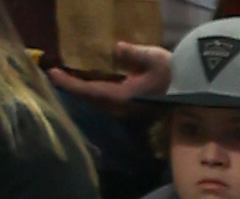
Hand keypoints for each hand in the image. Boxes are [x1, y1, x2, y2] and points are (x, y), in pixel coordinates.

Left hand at [48, 39, 172, 107]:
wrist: (186, 89)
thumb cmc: (171, 73)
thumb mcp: (154, 58)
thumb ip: (133, 54)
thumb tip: (117, 48)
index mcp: (121, 97)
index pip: (88, 91)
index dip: (69, 84)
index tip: (52, 74)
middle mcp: (117, 107)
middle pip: (87, 98)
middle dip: (70, 87)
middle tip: (54, 74)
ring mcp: (121, 110)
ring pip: (93, 101)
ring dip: (79, 90)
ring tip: (66, 77)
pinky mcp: (125, 107)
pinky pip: (101, 99)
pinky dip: (90, 91)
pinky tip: (85, 81)